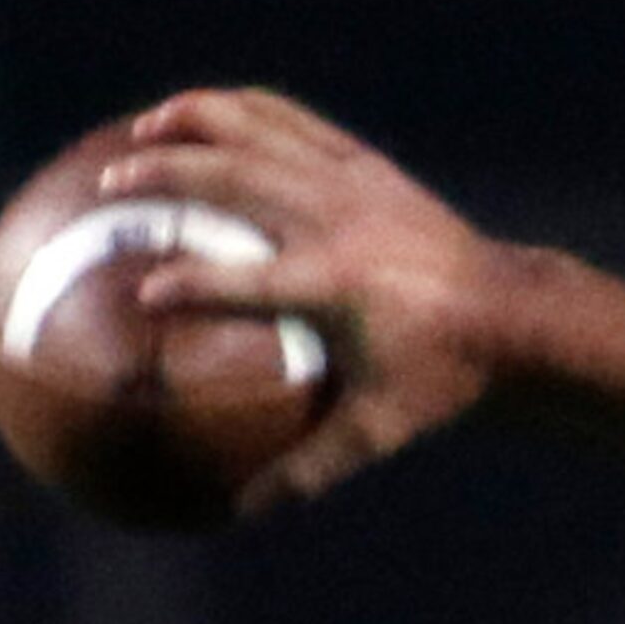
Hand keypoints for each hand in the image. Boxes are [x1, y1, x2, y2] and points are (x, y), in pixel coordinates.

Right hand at [99, 87, 505, 514]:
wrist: (513, 314)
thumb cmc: (441, 379)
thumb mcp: (379, 430)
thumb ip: (308, 468)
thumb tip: (241, 512)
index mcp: (332, 285)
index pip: (242, 280)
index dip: (186, 281)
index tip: (140, 289)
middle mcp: (336, 222)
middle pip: (233, 179)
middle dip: (166, 176)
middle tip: (111, 187)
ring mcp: (352, 184)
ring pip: (258, 132)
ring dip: (193, 122)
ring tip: (138, 129)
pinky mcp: (368, 165)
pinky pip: (294, 123)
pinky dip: (244, 111)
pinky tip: (202, 113)